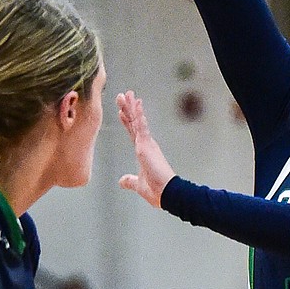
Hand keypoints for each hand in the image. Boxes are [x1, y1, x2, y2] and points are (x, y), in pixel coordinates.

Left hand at [117, 90, 175, 207]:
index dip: (128, 121)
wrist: (167, 193)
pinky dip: (139, 116)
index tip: (124, 110)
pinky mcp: (148, 146)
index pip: (133, 132)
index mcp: (143, 152)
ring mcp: (147, 144)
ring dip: (131, 107)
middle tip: (123, 95)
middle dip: (128, 108)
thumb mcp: (138, 184)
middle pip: (134, 122)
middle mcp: (145, 145)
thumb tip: (122, 181)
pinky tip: (136, 106)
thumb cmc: (156, 190)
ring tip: (126, 94)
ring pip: (137, 121)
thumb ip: (130, 181)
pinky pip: (142, 128)